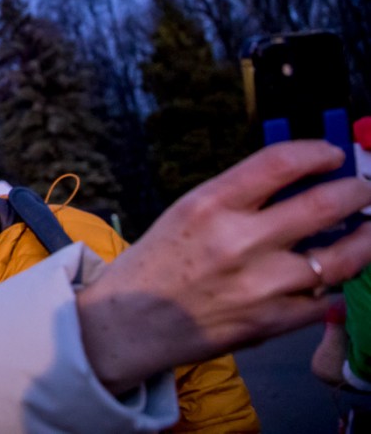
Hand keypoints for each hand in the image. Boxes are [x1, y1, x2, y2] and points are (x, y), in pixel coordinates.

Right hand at [77, 140, 370, 393]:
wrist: (129, 323)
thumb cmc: (156, 264)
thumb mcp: (186, 212)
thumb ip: (238, 198)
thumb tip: (296, 183)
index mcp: (210, 204)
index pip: (280, 163)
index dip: (318, 153)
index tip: (333, 155)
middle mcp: (238, 240)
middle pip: (323, 205)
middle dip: (357, 192)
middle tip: (364, 189)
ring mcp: (259, 284)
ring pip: (341, 258)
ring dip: (364, 241)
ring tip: (368, 232)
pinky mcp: (271, 322)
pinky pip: (327, 300)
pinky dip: (337, 287)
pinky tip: (337, 278)